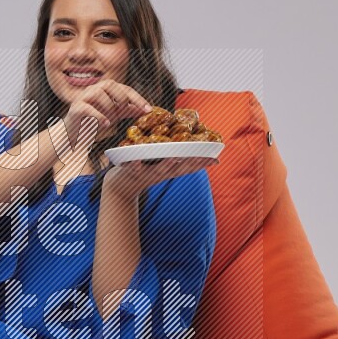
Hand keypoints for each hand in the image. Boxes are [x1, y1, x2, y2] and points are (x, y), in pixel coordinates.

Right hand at [57, 79, 151, 154]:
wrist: (75, 134)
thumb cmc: (94, 122)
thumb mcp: (114, 115)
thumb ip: (127, 110)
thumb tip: (145, 109)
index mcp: (105, 90)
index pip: (124, 88)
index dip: (137, 98)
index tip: (148, 109)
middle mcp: (94, 89)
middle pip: (110, 84)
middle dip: (121, 97)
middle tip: (125, 110)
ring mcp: (83, 97)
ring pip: (98, 93)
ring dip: (108, 106)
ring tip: (111, 119)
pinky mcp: (75, 108)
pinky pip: (87, 108)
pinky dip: (98, 116)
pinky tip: (106, 124)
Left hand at [102, 154, 219, 202]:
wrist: (121, 185)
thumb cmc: (146, 170)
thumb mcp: (165, 166)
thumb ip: (181, 159)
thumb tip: (200, 153)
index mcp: (170, 170)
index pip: (189, 167)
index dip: (202, 163)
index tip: (215, 158)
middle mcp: (161, 173)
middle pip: (178, 169)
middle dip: (189, 163)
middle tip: (201, 156)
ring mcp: (147, 174)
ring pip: (158, 170)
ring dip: (166, 164)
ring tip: (174, 157)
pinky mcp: (131, 172)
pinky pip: (133, 168)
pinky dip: (135, 165)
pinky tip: (136, 161)